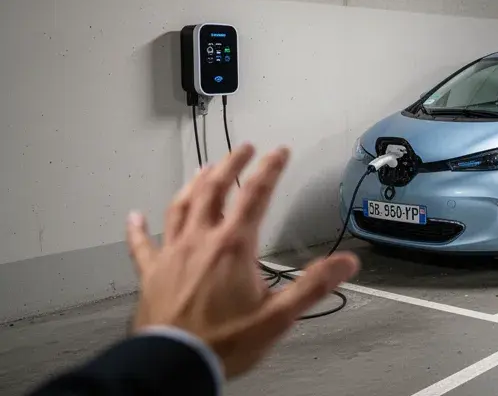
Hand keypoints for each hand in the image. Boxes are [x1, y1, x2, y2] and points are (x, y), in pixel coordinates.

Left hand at [125, 144, 359, 377]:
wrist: (173, 365)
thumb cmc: (225, 342)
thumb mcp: (278, 316)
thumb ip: (313, 285)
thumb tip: (347, 262)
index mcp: (233, 246)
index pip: (255, 194)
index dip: (270, 169)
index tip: (279, 152)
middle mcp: (200, 241)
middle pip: (214, 189)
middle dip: (230, 164)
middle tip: (243, 148)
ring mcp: (172, 254)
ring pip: (181, 206)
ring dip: (194, 183)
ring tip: (203, 168)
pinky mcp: (151, 273)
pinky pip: (142, 244)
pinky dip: (137, 228)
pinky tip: (133, 216)